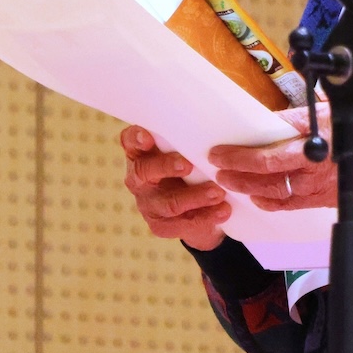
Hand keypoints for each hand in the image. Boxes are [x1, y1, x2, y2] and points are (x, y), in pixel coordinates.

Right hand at [120, 126, 231, 250]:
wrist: (198, 209)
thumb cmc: (192, 168)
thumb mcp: (187, 151)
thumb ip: (189, 141)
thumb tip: (213, 126)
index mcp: (141, 154)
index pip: (130, 142)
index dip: (135, 139)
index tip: (147, 137)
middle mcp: (139, 179)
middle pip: (144, 171)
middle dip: (166, 167)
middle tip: (188, 165)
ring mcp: (148, 204)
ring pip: (168, 202)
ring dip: (195, 197)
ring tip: (218, 192)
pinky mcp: (161, 225)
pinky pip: (183, 223)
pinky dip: (206, 217)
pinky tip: (223, 211)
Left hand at [211, 98, 352, 210]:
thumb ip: (320, 114)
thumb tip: (290, 118)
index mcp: (326, 130)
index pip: (275, 136)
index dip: (246, 144)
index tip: (225, 144)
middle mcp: (321, 161)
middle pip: (268, 167)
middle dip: (237, 166)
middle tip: (217, 163)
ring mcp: (325, 184)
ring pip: (277, 190)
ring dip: (249, 187)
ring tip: (229, 181)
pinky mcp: (333, 199)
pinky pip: (295, 204)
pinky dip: (274, 202)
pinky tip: (260, 199)